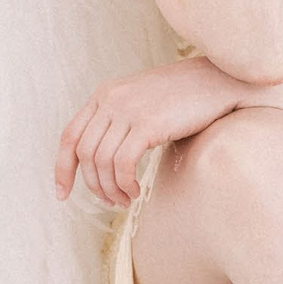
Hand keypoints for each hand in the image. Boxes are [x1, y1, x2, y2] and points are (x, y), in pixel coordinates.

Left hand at [53, 56, 246, 206]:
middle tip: (111, 202)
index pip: (70, 136)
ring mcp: (128, 110)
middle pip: (84, 153)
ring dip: (111, 189)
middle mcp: (111, 99)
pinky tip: (136, 191)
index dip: (62, 169)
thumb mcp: (142, 102)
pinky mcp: (147, 124)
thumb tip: (104, 163)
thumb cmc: (185, 97)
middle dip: (93, 185)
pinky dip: (124, 184)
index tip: (63, 194)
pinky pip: (122, 164)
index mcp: (105, 94)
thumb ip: (121, 121)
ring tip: (126, 199)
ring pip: (102, 161)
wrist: (219, 81)